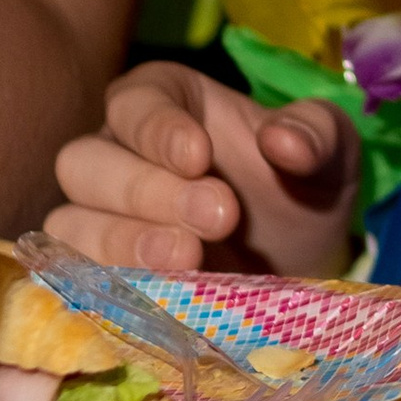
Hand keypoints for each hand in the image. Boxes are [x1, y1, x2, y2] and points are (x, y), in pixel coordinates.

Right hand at [49, 61, 359, 277]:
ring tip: (187, 262)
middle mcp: (120, 153)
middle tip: (217, 217)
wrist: (303, 264)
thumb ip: (314, 133)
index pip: (134, 100)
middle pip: (88, 161)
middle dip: (146, 190)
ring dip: (120, 242)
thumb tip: (283, 141)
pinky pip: (75, 279)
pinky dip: (107, 289)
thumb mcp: (331, 152)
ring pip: (70, 221)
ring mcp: (102, 218)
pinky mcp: (100, 277)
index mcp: (168, 103)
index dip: (156, 127)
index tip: (199, 156)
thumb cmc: (304, 190)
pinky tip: (156, 300)